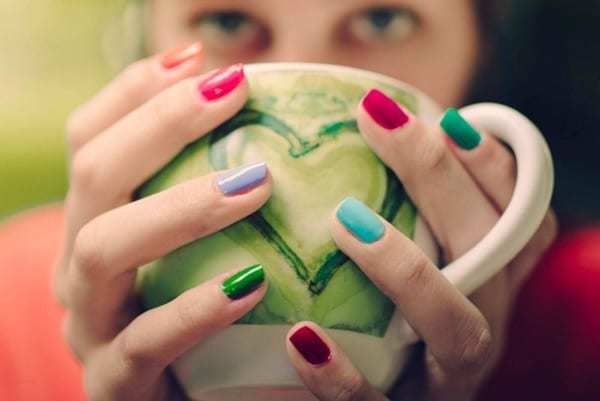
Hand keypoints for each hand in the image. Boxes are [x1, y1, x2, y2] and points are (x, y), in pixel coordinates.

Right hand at [53, 45, 271, 400]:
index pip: (90, 137)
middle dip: (162, 124)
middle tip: (235, 93)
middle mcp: (77, 264)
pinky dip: (197, 308)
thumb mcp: (189, 247)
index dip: (137, 90)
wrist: (179, 400)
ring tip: (256, 184)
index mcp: (92, 222)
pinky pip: (147, 340)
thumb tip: (261, 125)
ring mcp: (88, 323)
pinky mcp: (113, 381)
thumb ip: (208, 190)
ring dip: (182, 206)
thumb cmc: (192, 315)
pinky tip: (253, 284)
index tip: (203, 59)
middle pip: (92, 174)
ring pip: (106, 248)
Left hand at [284, 90, 557, 400]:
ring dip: (406, 268)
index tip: (444, 116)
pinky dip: (344, 375)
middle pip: (491, 249)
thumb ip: (398, 204)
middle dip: (441, 178)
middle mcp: (483, 322)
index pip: (518, 216)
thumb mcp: (404, 256)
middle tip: (380, 119)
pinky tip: (301, 336)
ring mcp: (449, 376)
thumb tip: (352, 124)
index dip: (494, 165)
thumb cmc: (385, 313)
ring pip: (457, 328)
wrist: (380, 393)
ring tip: (344, 220)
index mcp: (489, 280)